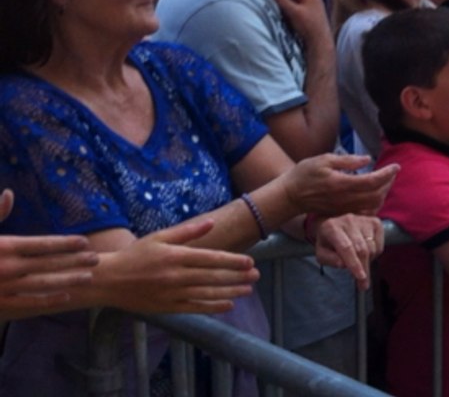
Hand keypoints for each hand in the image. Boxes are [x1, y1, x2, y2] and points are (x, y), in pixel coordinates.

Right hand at [0, 189, 96, 315]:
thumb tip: (10, 193)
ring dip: (68, 280)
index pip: (42, 244)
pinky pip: (29, 303)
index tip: (84, 242)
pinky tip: (65, 296)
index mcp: (5, 247)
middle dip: (75, 261)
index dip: (65, 243)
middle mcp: (8, 268)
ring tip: (88, 276)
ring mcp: (5, 288)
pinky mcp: (1, 305)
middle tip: (97, 259)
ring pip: (43, 284)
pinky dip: (49, 300)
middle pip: (49, 264)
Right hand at [98, 220, 258, 314]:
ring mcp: (172, 294)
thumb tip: (211, 222)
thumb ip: (187, 232)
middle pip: (213, 277)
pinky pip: (195, 308)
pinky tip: (228, 305)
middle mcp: (176, 276)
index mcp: (175, 256)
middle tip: (256, 276)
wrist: (108, 280)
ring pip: (207, 293)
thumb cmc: (135, 255)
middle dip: (237, 277)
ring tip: (248, 290)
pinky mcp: (167, 307)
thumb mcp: (159, 237)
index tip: (250, 262)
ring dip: (231, 292)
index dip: (233, 261)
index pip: (211, 259)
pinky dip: (213, 307)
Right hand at [273, 0, 331, 46]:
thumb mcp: (293, 11)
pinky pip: (298, 10)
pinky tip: (288, 19)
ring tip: (282, 13)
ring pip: (295, 3)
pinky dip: (292, 13)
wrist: (319, 42)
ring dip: (287, 7)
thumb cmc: (308, 26)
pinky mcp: (312, 17)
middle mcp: (314, 0)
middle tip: (276, 6)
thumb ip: (283, 1)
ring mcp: (313, 8)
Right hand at [283, 153, 398, 216]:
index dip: (387, 174)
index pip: (372, 181)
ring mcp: (344, 208)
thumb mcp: (324, 160)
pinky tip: (376, 192)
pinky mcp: (342, 213)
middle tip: (392, 172)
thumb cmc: (305, 174)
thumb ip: (347, 161)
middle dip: (388, 183)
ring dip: (383, 193)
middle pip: (376, 195)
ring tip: (386, 181)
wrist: (290, 196)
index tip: (396, 166)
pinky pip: (364, 210)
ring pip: (372, 204)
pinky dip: (374, 201)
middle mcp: (345, 199)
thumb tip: (367, 159)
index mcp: (341, 184)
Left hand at [313, 214, 383, 290]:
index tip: (360, 277)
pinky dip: (375, 254)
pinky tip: (366, 253)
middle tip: (363, 283)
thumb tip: (343, 264)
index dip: (354, 263)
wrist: (336, 224)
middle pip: (361, 249)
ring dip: (368, 261)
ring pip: (372, 248)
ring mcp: (363, 220)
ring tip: (359, 262)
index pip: (346, 247)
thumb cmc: (328, 242)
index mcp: (332, 227)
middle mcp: (349, 220)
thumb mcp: (321, 253)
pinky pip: (379, 245)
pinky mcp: (375, 222)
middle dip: (363, 268)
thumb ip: (329, 259)